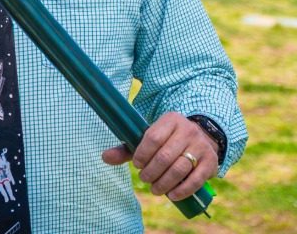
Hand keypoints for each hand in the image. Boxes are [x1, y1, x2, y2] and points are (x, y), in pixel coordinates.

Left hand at [102, 112, 217, 200]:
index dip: (141, 154)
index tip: (136, 164)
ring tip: (154, 189)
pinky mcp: (211, 162)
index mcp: (170, 120)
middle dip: (151, 172)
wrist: (200, 137)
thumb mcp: (149, 137)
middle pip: (165, 156)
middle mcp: (188, 130)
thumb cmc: (167, 139)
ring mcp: (201, 146)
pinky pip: (196, 179)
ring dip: (164, 183)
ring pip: (179, 168)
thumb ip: (127, 148)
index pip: (152, 137)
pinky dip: (182, 190)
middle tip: (144, 179)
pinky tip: (171, 195)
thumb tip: (104, 157)